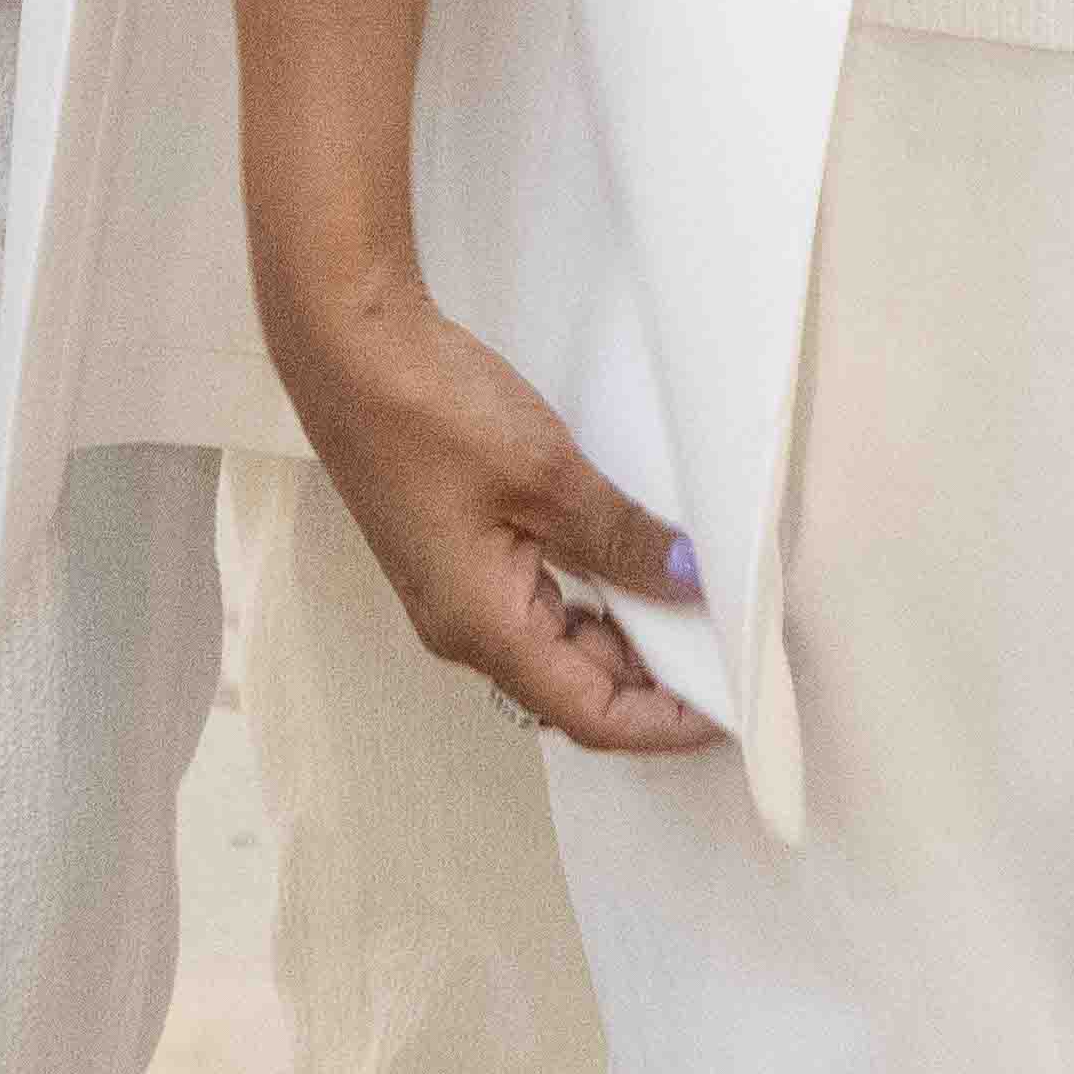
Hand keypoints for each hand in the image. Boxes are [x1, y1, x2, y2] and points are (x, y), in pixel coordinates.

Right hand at [263, 257, 722, 756]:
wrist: (347, 351)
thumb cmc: (427, 413)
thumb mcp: (549, 476)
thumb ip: (622, 538)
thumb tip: (686, 580)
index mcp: (483, 629)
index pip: (592, 714)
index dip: (664, 722)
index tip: (727, 712)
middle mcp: (465, 628)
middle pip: (576, 686)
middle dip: (652, 678)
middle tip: (725, 644)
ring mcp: (457, 592)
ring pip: (558, 642)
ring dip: (624, 632)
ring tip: (691, 599)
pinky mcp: (456, 554)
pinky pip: (536, 601)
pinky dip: (591, 595)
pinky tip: (630, 559)